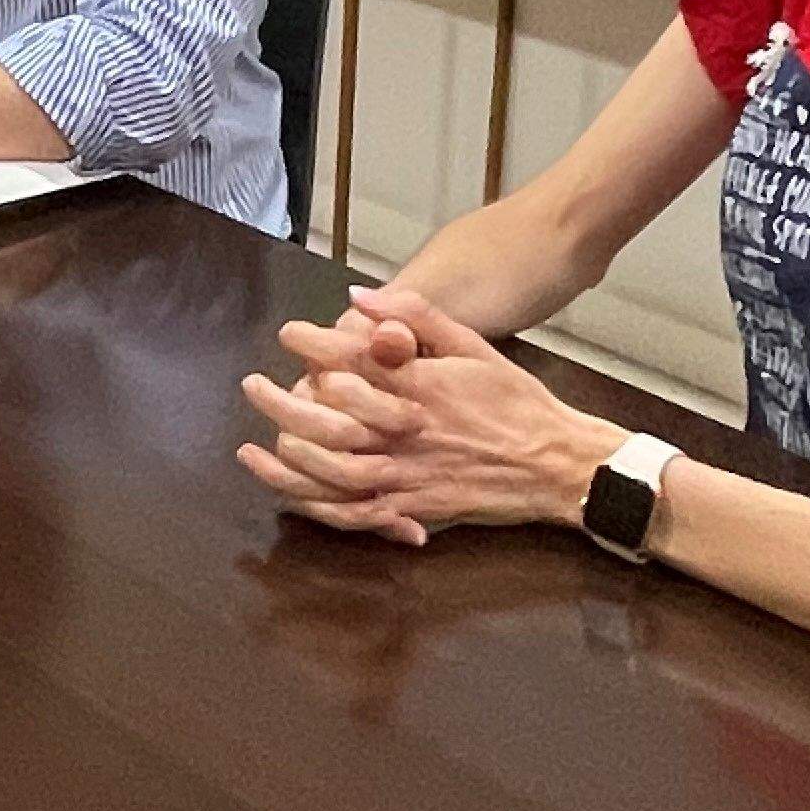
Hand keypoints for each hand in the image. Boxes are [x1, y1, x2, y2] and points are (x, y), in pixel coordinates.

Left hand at [234, 285, 621, 545]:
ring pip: (334, 471)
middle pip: (331, 418)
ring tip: (251, 448)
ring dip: (288, 460)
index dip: (313, 344)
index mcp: (421, 387)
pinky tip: (289, 496)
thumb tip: (359, 296)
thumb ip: (416, 316)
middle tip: (252, 386)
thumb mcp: (473, 345)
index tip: (288, 333)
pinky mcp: (415, 510)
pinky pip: (357, 515)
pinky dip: (319, 508)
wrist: (558, 464)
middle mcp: (408, 431)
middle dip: (283, 402)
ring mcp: (410, 475)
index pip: (353, 360)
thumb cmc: (516, 402)